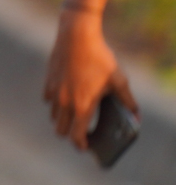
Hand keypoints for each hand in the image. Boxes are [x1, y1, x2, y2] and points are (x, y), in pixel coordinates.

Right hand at [44, 10, 137, 149]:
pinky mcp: (48, 81)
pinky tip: (66, 96)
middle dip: (69, 134)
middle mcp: (65, 102)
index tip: (86, 147)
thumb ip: (128, 101)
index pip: (76, 135)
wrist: (76, 36)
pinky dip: (55, 103)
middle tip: (80, 132)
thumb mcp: (119, 80)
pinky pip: (48, 99)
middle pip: (60, 130)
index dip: (81, 145)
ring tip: (75, 114)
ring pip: (53, 115)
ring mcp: (54, 91)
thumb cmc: (100, 58)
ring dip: (62, 118)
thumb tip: (137, 117)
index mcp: (83, 105)